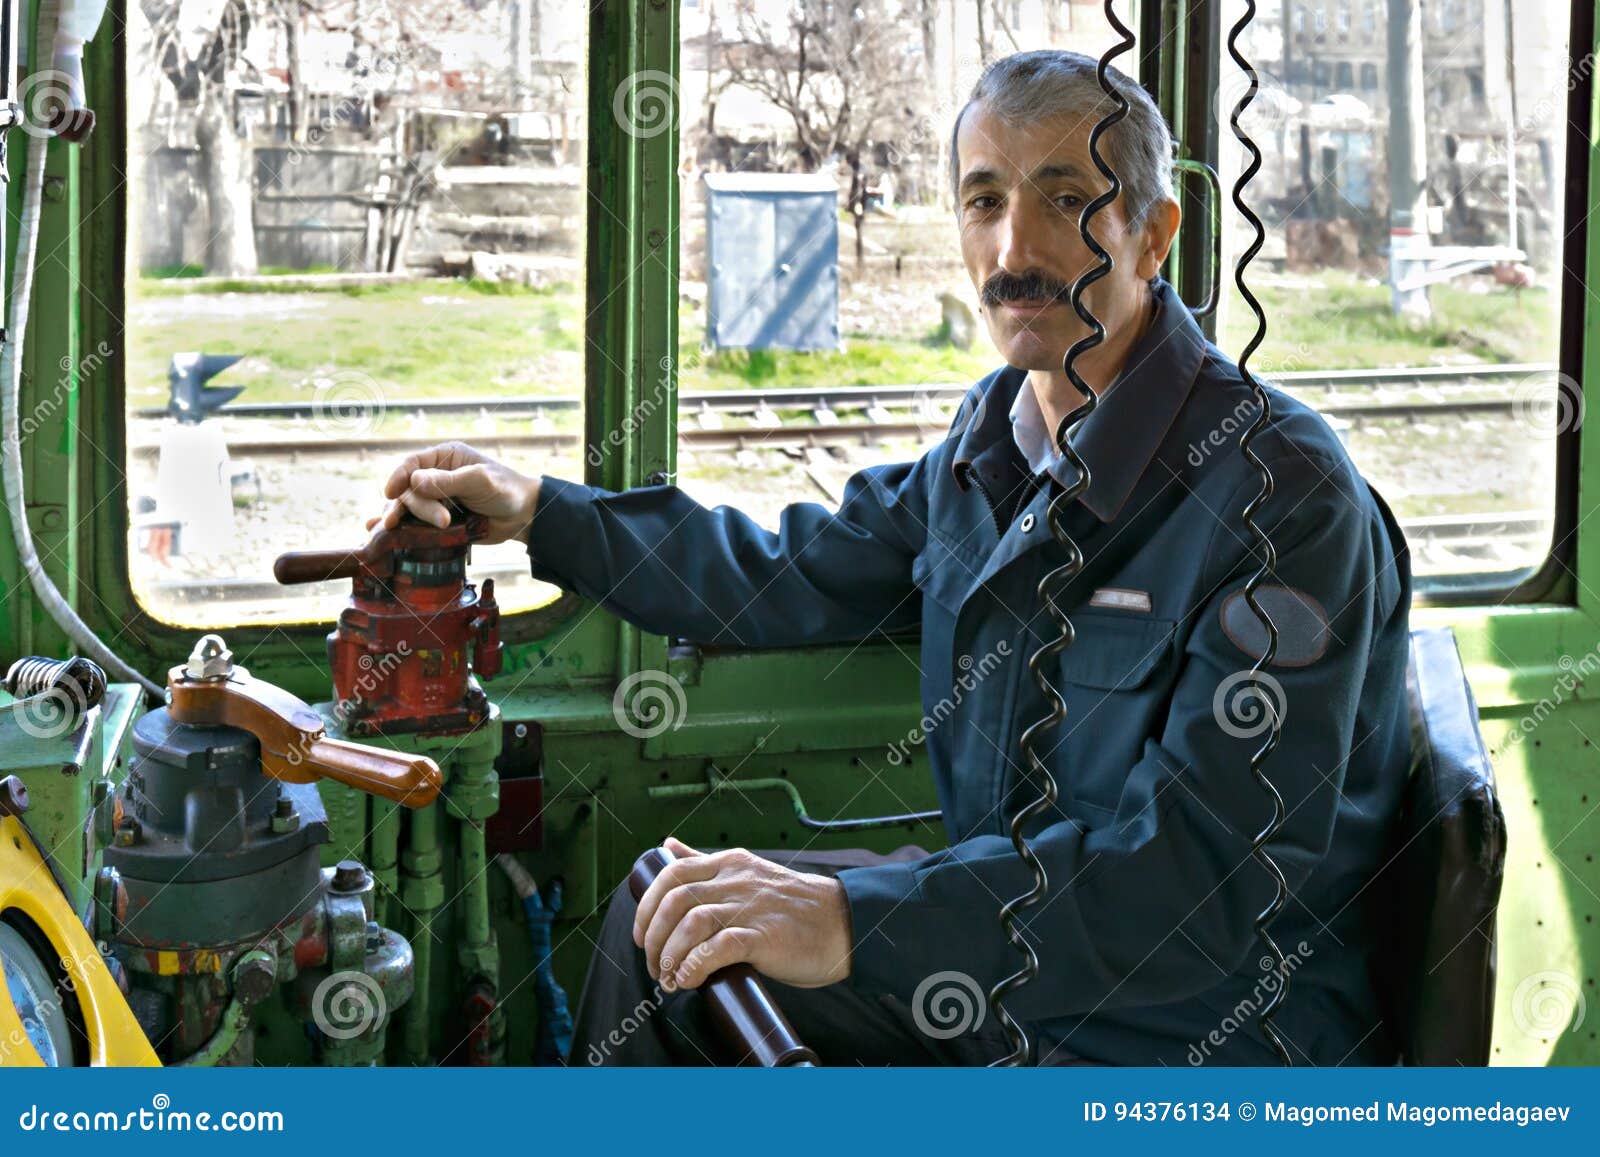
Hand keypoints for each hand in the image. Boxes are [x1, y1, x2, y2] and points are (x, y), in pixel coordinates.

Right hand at [370, 441, 541, 544]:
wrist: (522, 517)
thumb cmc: (506, 490)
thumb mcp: (482, 482)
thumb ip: (450, 481)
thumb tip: (415, 481)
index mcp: (444, 458)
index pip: (412, 463)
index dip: (398, 477)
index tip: (390, 493)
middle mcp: (434, 477)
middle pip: (408, 489)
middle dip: (418, 506)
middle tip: (444, 521)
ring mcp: (434, 500)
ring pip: (405, 508)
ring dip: (399, 518)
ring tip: (391, 530)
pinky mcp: (435, 522)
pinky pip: (411, 524)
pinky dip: (396, 528)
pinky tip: (376, 534)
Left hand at [633, 837, 853, 991]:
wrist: (841, 924)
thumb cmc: (792, 906)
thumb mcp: (746, 872)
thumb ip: (706, 862)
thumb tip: (669, 844)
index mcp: (729, 863)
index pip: (672, 873)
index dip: (647, 907)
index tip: (642, 936)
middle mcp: (736, 880)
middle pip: (675, 900)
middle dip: (654, 937)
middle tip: (655, 966)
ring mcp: (750, 907)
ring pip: (691, 923)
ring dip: (671, 956)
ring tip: (671, 979)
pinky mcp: (764, 936)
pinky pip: (718, 947)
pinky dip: (696, 966)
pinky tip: (691, 980)